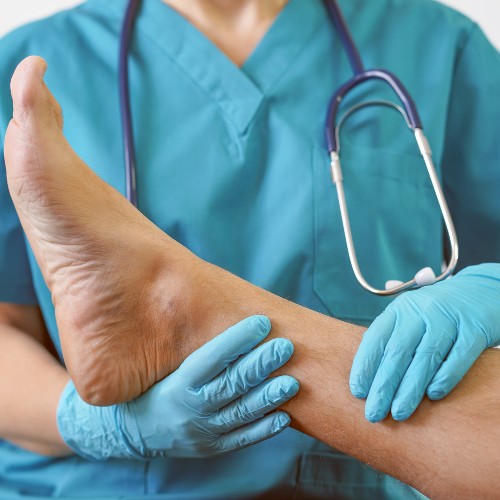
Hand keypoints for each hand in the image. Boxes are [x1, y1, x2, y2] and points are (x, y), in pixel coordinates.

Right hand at [57, 315, 298, 458]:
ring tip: (292, 382)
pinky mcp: (211, 448)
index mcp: (176, 383)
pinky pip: (240, 439)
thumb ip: (189, 346)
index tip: (261, 322)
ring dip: (268, 397)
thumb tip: (217, 305)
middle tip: (285, 347)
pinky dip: (263, 429)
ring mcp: (201, 431)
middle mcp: (189, 408)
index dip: (237, 340)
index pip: (211, 358)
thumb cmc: (153, 386)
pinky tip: (284, 416)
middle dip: (259, 365)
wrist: (131, 433)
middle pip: (230, 385)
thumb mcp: (160, 364)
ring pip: (240, 413)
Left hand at [349, 263, 499, 422]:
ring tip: (398, 412)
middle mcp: (420, 312)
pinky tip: (433, 396)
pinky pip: (458, 357)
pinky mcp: (474, 330)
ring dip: (410, 389)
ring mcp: (447, 320)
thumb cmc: (438, 308)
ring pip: (425, 358)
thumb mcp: (410, 310)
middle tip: (374, 413)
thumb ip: (389, 331)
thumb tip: (363, 356)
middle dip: (383, 386)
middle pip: (397, 352)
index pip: (376, 338)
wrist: (481, 290)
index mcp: (399, 309)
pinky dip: (445, 378)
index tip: (358, 392)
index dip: (364, 365)